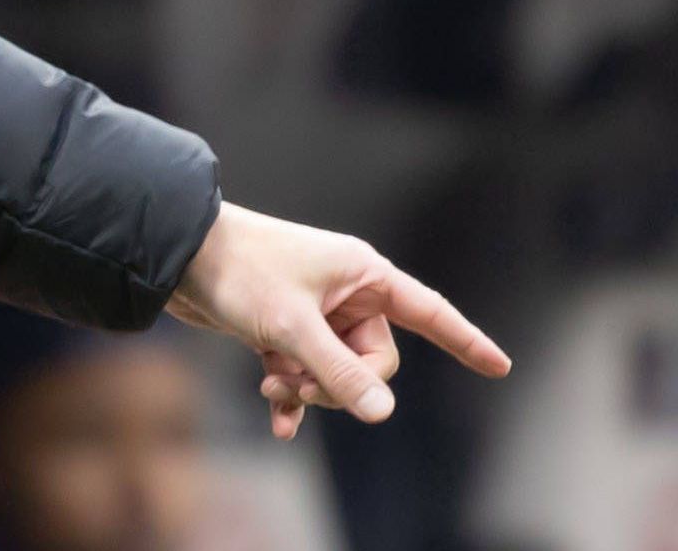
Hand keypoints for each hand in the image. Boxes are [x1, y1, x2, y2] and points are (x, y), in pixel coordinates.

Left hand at [166, 201, 511, 440]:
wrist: (175, 253)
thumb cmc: (238, 272)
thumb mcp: (291, 327)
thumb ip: (339, 372)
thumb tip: (383, 411)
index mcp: (363, 274)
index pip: (430, 313)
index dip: (466, 341)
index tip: (502, 366)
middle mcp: (346, 290)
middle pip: (375, 359)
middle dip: (340, 381)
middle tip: (299, 383)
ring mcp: (314, 311)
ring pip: (336, 370)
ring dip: (308, 388)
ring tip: (272, 385)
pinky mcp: (282, 327)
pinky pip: (305, 371)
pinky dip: (293, 395)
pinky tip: (278, 423)